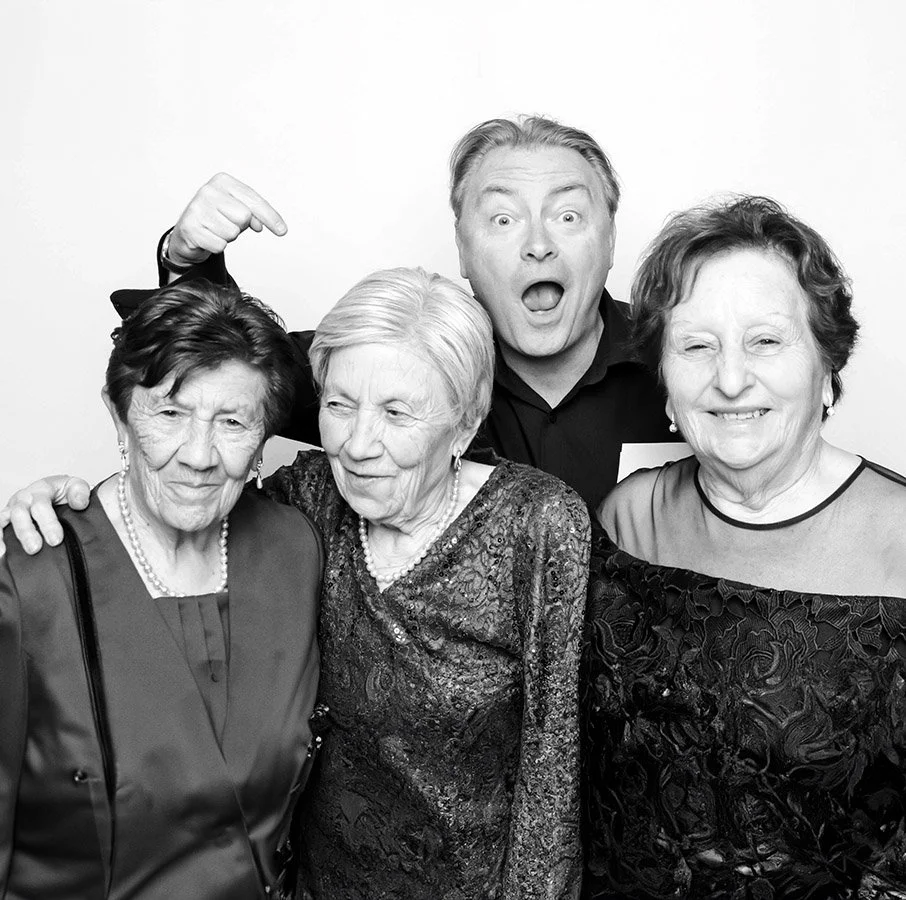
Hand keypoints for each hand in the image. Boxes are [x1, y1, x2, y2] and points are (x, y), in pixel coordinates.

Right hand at [0, 476, 90, 556]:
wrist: (56, 491)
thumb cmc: (65, 492)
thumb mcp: (76, 486)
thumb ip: (80, 492)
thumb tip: (79, 504)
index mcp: (42, 488)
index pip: (42, 505)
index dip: (48, 523)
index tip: (56, 540)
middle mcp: (24, 497)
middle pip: (20, 513)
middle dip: (27, 532)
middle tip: (35, 549)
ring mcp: (13, 507)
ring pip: (3, 519)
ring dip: (3, 536)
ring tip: (5, 552)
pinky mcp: (6, 518)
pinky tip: (0, 552)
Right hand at [165, 173, 287, 267]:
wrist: (188, 231)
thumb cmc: (216, 217)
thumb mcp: (237, 209)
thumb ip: (253, 213)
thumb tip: (259, 225)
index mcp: (222, 181)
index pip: (253, 201)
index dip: (270, 217)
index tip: (282, 230)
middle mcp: (208, 191)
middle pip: (244, 217)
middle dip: (240, 226)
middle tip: (227, 223)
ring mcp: (197, 208)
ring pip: (232, 233)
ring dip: (228, 237)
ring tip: (216, 230)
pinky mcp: (191, 228)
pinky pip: (220, 245)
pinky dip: (217, 246)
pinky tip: (208, 238)